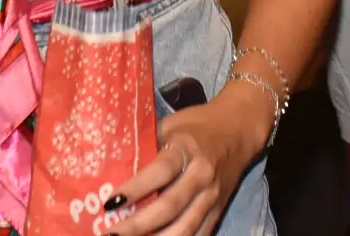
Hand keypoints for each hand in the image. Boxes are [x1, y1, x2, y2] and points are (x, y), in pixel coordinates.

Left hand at [109, 90, 266, 235]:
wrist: (240, 129)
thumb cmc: (197, 125)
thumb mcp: (170, 125)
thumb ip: (147, 143)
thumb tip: (111, 163)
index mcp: (186, 148)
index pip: (160, 172)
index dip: (135, 189)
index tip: (109, 203)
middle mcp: (201, 175)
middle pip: (170, 206)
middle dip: (139, 225)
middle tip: (111, 234)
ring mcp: (212, 197)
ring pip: (185, 227)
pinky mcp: (218, 211)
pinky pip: (199, 234)